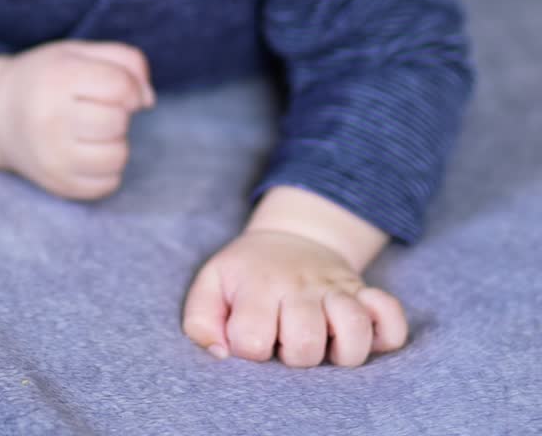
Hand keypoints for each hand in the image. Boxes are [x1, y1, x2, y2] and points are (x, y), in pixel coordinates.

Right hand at [0, 40, 154, 199]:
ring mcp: (52, 157)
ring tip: (92, 130)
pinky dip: (107, 168)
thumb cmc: (48, 78)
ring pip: (118, 156)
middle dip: (117, 112)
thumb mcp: (79, 53)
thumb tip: (147, 100)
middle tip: (95, 107)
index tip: (116, 87)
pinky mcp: (58, 184)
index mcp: (56, 79)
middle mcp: (50, 120)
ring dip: (115, 142)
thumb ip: (125, 61)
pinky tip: (87, 150)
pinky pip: (108, 184)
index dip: (129, 86)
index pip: (119, 87)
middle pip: (118, 122)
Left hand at [182, 228, 407, 367]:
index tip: (251, 338)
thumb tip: (221, 355)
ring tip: (327, 344)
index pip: (252, 340)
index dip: (249, 350)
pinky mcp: (366, 292)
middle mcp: (299, 286)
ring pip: (354, 329)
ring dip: (343, 350)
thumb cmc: (247, 273)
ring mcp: (336, 288)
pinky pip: (392, 318)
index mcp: (258, 286)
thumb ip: (200, 322)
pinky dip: (387, 333)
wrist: (290, 238)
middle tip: (288, 342)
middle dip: (295, 356)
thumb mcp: (211, 286)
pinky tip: (365, 335)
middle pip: (306, 341)